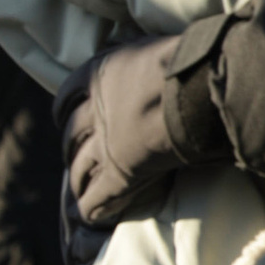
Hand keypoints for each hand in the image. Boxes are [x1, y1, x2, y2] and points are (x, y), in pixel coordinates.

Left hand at [58, 33, 189, 229]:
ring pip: (79, 169)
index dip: (65, 112)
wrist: (198, 84)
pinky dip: (93, 208)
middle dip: (70, 150)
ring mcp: (105, 144)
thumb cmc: (188, 60)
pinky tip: (93, 216)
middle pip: (70, 136)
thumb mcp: (152, 49)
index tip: (65, 120)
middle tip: (76, 160)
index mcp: (99, 74)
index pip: (67, 95)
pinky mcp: (121, 173)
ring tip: (81, 191)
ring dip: (78, 181)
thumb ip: (139, 60)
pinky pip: (99, 196)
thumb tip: (147, 58)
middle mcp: (95, 109)